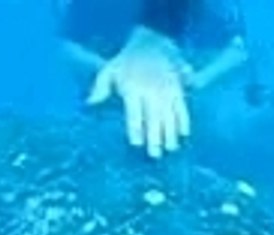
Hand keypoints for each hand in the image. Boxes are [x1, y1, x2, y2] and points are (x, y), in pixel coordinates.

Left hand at [86, 26, 190, 158]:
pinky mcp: (177, 89)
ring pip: (169, 116)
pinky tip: (183, 135)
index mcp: (132, 88)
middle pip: (153, 118)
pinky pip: (182, 108)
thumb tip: (89, 104)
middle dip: (155, 137)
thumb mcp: (109, 70)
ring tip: (170, 149)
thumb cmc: (126, 60)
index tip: (136, 144)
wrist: (152, 39)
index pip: (134, 113)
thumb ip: (100, 87)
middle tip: (155, 155)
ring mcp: (166, 90)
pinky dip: (184, 121)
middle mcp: (150, 90)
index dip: (135, 129)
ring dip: (171, 134)